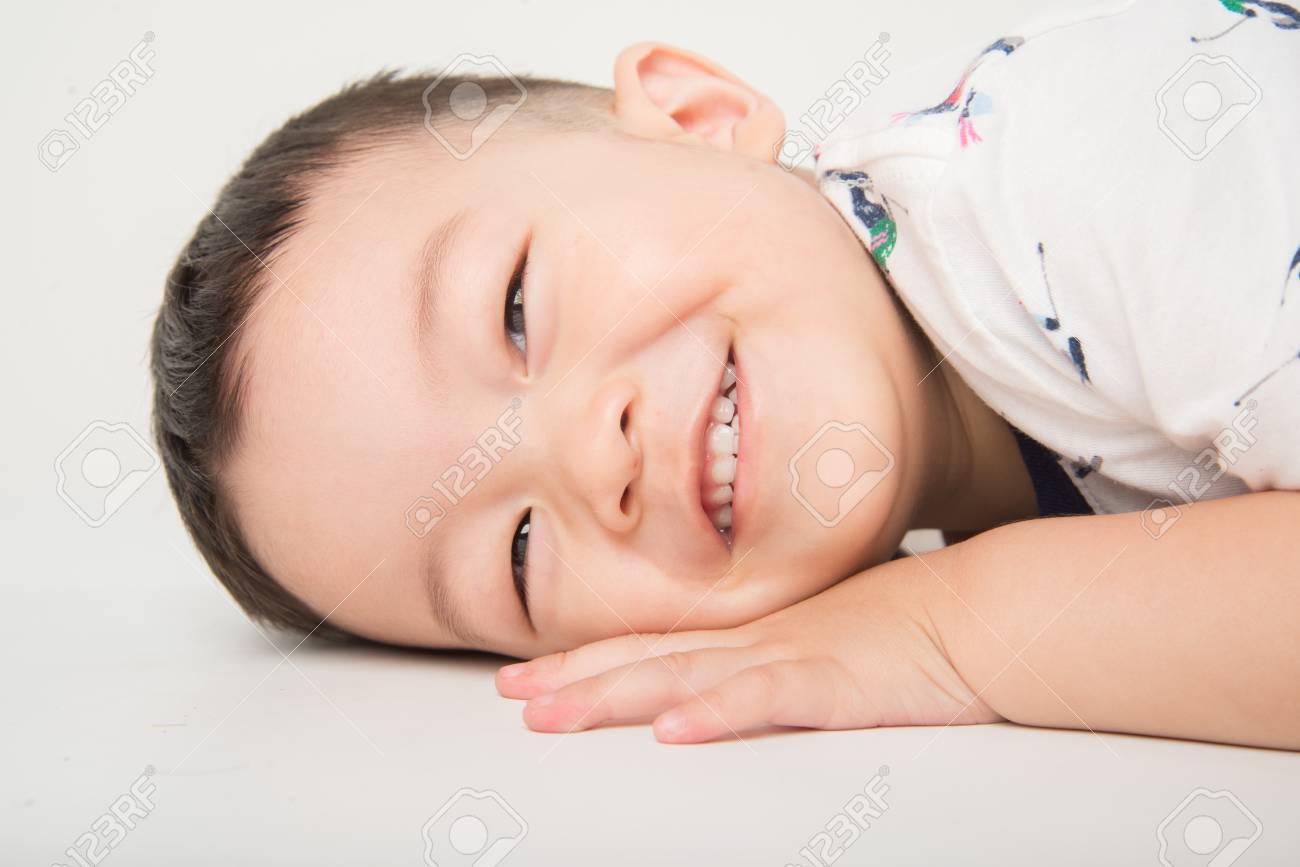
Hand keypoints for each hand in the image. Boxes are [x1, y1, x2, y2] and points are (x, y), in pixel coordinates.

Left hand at [495, 547, 1000, 742]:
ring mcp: (787, 657)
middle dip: (573, 679)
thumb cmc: (905, 628)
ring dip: (614, 695)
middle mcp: (753, 641)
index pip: (650, 648)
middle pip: (646, 661)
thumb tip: (725, 684)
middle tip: (510, 694)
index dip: (584, 661)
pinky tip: (675, 730)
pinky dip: (717, 714)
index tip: (526, 676)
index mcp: (748, 633)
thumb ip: (770, 663)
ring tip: (553, 712)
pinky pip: (766, 700)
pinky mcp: (831, 684)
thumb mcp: (819, 642)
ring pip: (684, 677)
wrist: (973, 612)